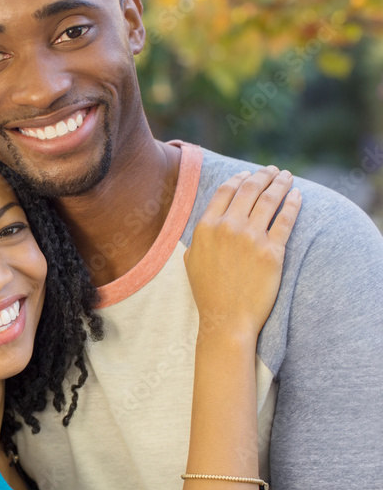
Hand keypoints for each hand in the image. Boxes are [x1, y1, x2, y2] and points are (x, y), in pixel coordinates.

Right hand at [184, 166, 301, 345]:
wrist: (226, 318)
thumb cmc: (208, 292)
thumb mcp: (191, 259)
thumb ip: (199, 235)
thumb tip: (207, 219)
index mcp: (206, 227)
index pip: (226, 191)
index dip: (239, 178)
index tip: (248, 174)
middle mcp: (228, 227)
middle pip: (249, 189)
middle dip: (263, 175)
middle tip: (272, 171)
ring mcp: (251, 238)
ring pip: (269, 200)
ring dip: (280, 184)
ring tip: (287, 177)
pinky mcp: (272, 251)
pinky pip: (286, 220)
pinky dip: (293, 204)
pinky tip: (297, 196)